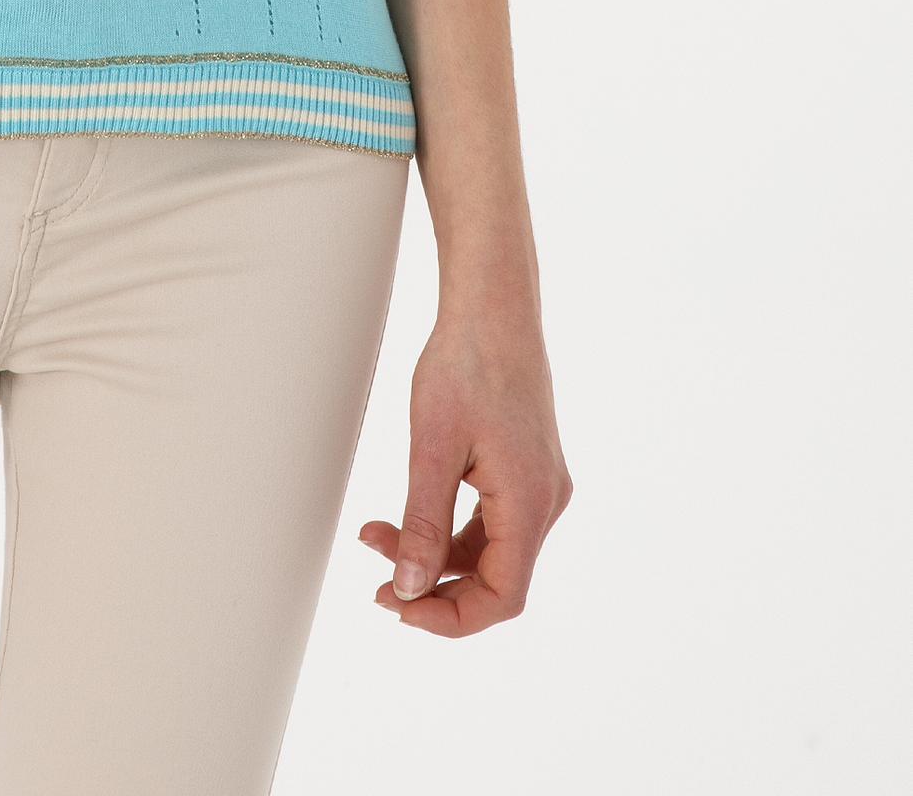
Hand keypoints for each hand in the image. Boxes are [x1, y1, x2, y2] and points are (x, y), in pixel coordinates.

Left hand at [357, 298, 571, 635]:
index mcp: (531, 503)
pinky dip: (449, 528)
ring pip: (490, 550)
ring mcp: (539, 485)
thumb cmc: (465, 363)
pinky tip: (408, 516)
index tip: (398, 606)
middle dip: (434, 585)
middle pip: (495, 579)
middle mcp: (546, 501)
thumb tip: (410, 589)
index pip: (502, 597)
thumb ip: (423, 524)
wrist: (492, 305)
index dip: (450, 617)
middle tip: (377, 580)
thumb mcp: (433, 447)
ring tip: (376, 536)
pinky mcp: (526, 469)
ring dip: (435, 555)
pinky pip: (491, 522)